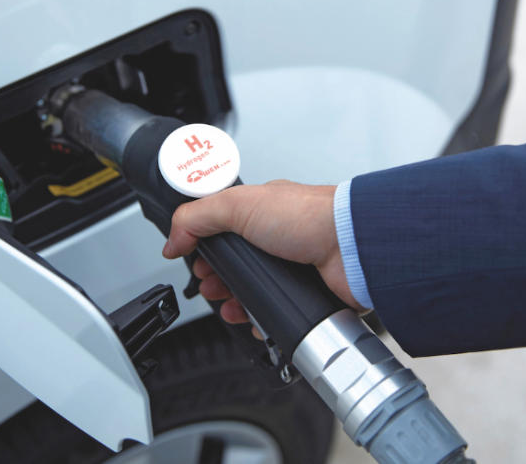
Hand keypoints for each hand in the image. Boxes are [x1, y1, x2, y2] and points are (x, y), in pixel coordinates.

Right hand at [162, 180, 364, 334]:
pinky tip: (255, 321)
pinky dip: (263, 320)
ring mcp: (295, 267)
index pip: (224, 231)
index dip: (206, 249)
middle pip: (238, 265)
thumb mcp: (239, 204)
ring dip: (236, 303)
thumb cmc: (310, 215)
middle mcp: (280, 239)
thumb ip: (197, 217)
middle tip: (210, 288)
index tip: (194, 262)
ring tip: (229, 308)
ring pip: (256, 291)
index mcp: (263, 212)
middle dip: (218, 281)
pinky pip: (279, 311)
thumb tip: (172, 239)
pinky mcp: (309, 293)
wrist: (353, 246)